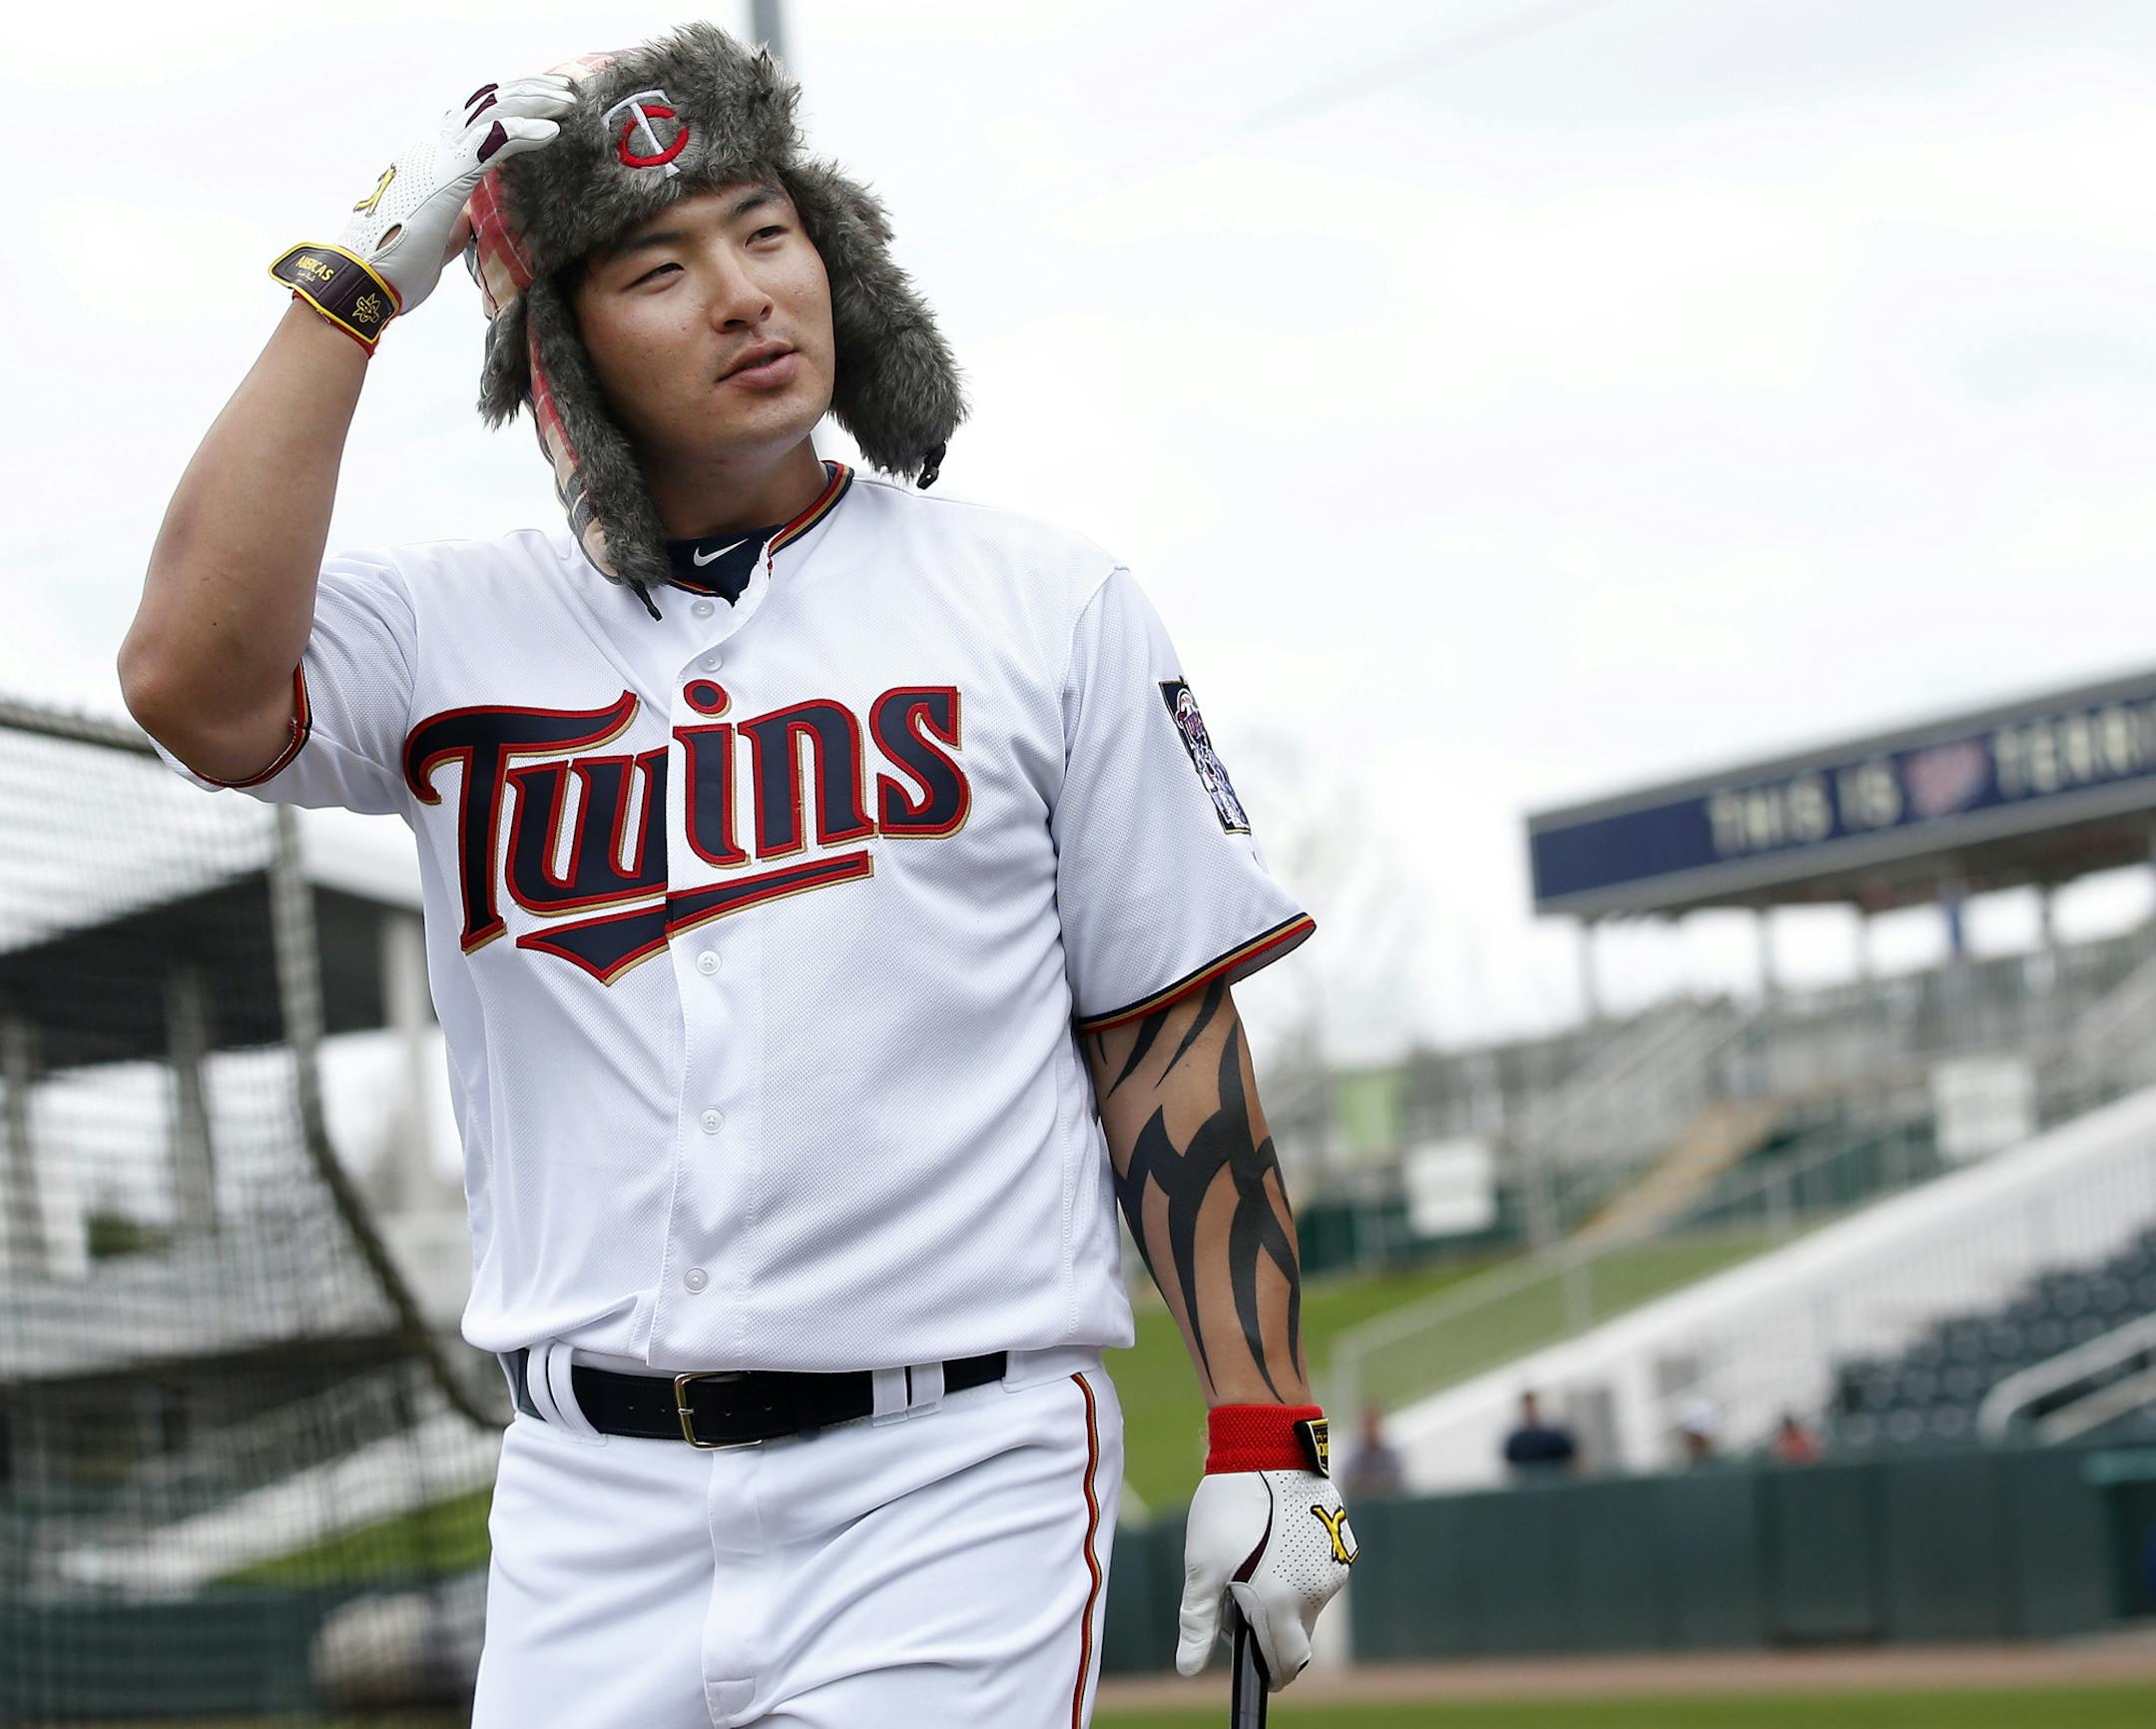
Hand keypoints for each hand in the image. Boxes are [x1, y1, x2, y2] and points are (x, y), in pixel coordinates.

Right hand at [332, 75, 575, 315]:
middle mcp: (430, 150)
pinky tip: (551, 131)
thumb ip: (453, 218)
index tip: (543, 105)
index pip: (472, 120)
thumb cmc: (396, 266)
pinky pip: (490, 144)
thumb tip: (468, 217)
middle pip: (483, 103)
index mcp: (428, 161)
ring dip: (533, 102)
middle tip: (563, 88)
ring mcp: (436, 159)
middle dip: (527, 90)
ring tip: (566, 100)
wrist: (363, 281)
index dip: (509, 107)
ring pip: (490, 112)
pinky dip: (523, 132)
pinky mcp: (446, 178)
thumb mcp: (434, 236)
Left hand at [1177, 1468, 1356, 1691]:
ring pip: (1310, 1602)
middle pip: (1299, 1634)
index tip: (1256, 1670)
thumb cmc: (1231, 1508)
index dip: (1270, 1673)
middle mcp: (1317, 1591)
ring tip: (1255, 1560)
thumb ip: (1199, 1622)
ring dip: (1288, 1597)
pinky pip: (1322, 1571)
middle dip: (1274, 1630)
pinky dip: (1301, 1569)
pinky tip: (1277, 1541)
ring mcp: (1335, 1565)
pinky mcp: (1343, 1541)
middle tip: (1242, 1599)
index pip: (1287, 1664)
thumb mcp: (1203, 1567)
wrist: (1267, 1447)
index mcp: (1282, 1604)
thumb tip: (1188, 1669)